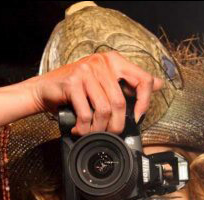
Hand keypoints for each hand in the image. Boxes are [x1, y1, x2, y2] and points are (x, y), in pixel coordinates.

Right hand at [27, 50, 164, 135]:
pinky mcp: (73, 82)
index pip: (143, 79)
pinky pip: (86, 113)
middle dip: (116, 126)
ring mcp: (87, 71)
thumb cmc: (75, 90)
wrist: (45, 90)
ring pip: (104, 110)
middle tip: (109, 134)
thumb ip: (129, 84)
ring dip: (98, 129)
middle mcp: (102, 62)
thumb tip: (159, 83)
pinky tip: (79, 129)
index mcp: (114, 61)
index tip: (137, 118)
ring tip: (91, 132)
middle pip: (120, 102)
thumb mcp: (105, 83)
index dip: (145, 102)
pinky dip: (84, 128)